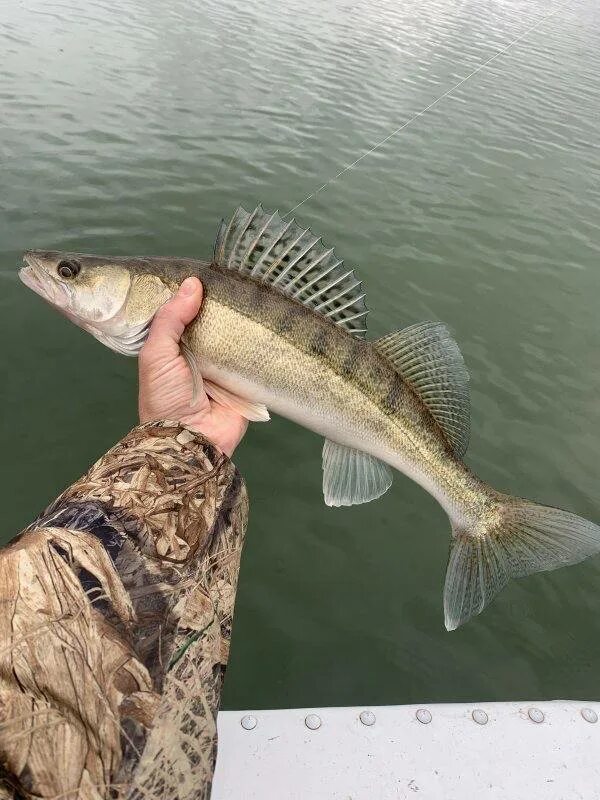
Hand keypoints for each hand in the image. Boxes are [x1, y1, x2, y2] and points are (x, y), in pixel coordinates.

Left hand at [138, 277, 247, 455]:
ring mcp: (225, 368)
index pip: (184, 315)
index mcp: (174, 348)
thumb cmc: (165, 399)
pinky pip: (258, 358)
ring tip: (261, 292)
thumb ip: (170, 319)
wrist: (192, 441)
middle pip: (214, 323)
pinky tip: (276, 321)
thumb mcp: (156, 355)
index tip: (207, 270)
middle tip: (239, 278)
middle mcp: (200, 355)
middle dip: (224, 306)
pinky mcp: (248, 381)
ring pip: (237, 338)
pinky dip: (264, 345)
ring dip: (246, 323)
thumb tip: (192, 284)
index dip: (192, 295)